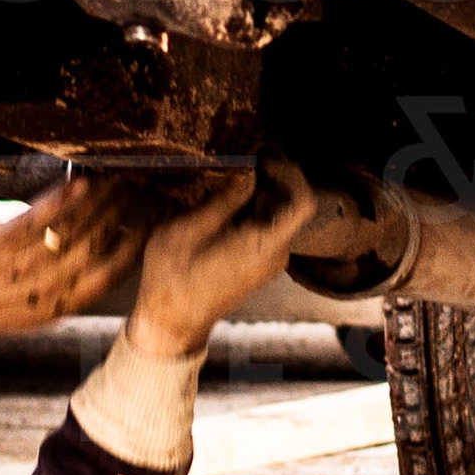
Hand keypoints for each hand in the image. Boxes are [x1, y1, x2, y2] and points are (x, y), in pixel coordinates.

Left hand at [0, 175, 141, 341]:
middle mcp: (38, 292)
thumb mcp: (21, 308)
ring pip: (70, 234)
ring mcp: (16, 269)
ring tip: (119, 177)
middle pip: (94, 250)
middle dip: (123, 216)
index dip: (133, 251)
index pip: (105, 279)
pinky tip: (79, 182)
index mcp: (50, 309)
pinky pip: (35, 221)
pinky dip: (61, 200)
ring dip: (100, 203)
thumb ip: (57, 287)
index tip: (153, 223)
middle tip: (143, 188)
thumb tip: (91, 258)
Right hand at [121, 163, 318, 361]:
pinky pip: (266, 226)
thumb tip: (247, 174)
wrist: (172, 321)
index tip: (264, 157)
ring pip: (277, 213)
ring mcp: (269, 260)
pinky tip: (226, 197)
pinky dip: (252, 207)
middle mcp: (275, 254)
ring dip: (259, 190)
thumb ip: (223, 201)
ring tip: (230, 171)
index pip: (303, 203)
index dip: (290, 173)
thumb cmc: (173, 279)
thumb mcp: (187, 231)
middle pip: (290, 204)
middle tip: (244, 153)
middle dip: (271, 176)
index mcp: (263, 246)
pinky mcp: (259, 262)